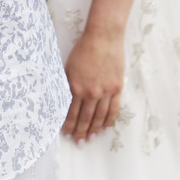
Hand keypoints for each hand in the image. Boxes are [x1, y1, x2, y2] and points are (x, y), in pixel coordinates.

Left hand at [61, 24, 125, 141]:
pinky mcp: (116, 88)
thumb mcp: (69, 67)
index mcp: (76, 87)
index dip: (69, 125)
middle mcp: (91, 92)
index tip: (66, 133)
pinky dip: (108, 120)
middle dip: (80, 131)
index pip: (71, 112)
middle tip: (78, 142)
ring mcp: (105, 91)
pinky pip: (113, 109)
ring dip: (94, 129)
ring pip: (99, 116)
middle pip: (85, 118)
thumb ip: (67, 85)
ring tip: (90, 138)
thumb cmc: (83, 49)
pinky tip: (105, 127)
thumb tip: (62, 100)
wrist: (103, 37)